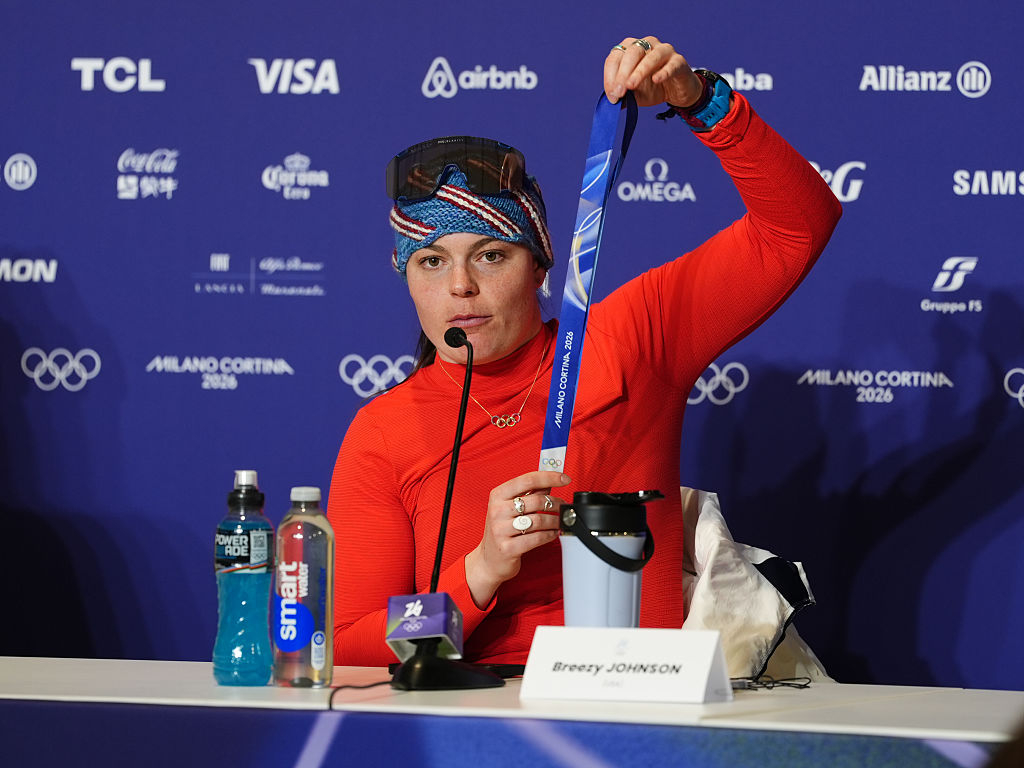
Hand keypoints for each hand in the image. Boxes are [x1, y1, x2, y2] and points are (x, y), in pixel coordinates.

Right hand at [465, 471, 570, 607]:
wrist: (489, 560)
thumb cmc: (502, 529)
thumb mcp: (510, 507)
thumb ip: (530, 493)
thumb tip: (551, 479)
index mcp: (497, 495)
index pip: (527, 480)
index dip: (549, 477)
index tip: (565, 478)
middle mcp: (497, 511)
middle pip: (536, 501)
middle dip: (555, 503)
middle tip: (563, 506)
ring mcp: (500, 530)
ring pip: (539, 520)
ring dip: (555, 520)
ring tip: (560, 521)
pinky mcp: (508, 548)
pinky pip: (537, 538)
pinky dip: (550, 534)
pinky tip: (553, 533)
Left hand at [604, 36, 702, 107]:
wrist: (676, 92)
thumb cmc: (652, 88)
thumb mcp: (634, 94)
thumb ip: (623, 96)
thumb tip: (612, 102)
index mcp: (630, 49)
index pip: (616, 57)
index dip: (610, 76)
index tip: (611, 95)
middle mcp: (647, 44)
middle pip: (632, 53)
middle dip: (622, 74)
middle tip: (619, 93)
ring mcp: (664, 50)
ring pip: (651, 56)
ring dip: (639, 72)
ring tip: (631, 86)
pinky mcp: (679, 61)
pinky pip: (671, 65)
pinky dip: (663, 72)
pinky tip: (656, 80)